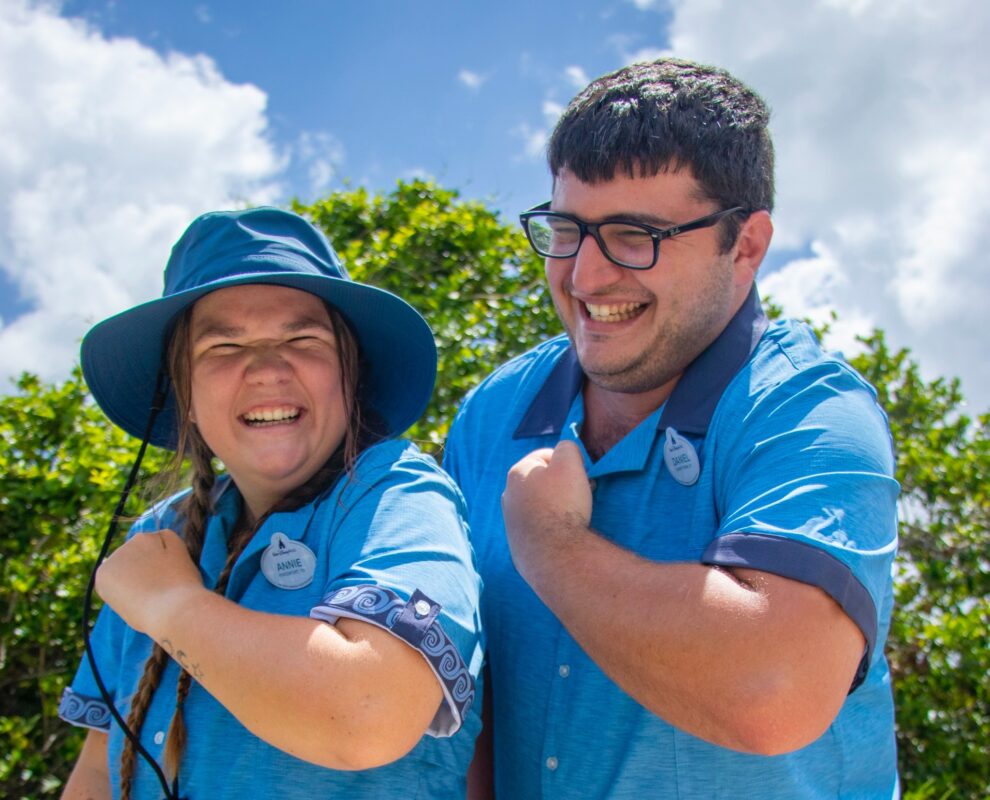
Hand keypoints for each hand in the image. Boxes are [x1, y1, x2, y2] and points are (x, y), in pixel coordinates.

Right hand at [95, 529, 204, 637]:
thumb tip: (141, 575)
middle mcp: (118, 553)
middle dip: (147, 568)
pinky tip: (179, 566)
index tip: (145, 596)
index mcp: (104, 574)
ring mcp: (140, 541)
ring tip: (170, 577)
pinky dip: (176, 549)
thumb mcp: (127, 607)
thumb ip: (127, 587)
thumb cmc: (151, 617)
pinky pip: (169, 540)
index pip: (120, 575)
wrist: (173, 610)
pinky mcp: (163, 534)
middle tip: (161, 585)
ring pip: (151, 547)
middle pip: (134, 558)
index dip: (136, 586)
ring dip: (159, 557)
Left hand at [501, 440, 592, 583]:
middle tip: (582, 494)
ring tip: (574, 514)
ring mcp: (511, 519)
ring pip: (540, 503)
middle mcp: (509, 494)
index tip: (582, 476)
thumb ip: (567, 448)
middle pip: (542, 480)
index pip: (546, 456)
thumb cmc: (562, 504)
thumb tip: (564, 452)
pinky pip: (538, 524)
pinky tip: (562, 531)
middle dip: (563, 483)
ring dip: (557, 504)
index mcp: (518, 472)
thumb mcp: (569, 463)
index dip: (568, 463)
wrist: (554, 555)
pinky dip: (550, 523)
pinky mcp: (518, 541)